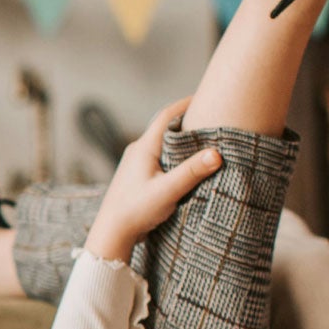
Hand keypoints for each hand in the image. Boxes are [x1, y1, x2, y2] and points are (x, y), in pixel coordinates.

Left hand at [83, 97, 222, 261]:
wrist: (111, 233)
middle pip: (166, 126)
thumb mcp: (167, 192)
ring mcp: (137, 162)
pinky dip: (176, 154)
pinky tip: (188, 162)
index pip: (167, 115)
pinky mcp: (138, 175)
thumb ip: (191, 172)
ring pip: (163, 142)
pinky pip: (160, 156)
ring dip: (182, 138)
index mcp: (144, 147)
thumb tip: (217, 153)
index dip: (187, 103)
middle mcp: (138, 150)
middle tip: (213, 115)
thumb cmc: (135, 211)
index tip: (208, 95)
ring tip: (205, 137)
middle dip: (188, 119)